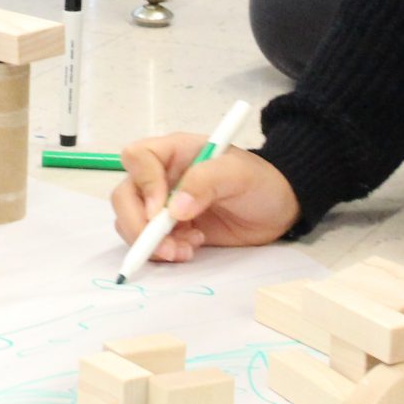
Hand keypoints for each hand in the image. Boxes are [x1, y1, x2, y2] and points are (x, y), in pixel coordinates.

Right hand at [109, 134, 299, 262]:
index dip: (143, 184)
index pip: (137, 157)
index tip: (161, 211)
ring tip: (186, 250)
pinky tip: (192, 249)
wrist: (279, 209)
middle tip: (165, 247)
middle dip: (138, 225)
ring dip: (152, 244)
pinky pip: (150, 243)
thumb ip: (206, 182)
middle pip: (125, 195)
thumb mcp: (239, 174)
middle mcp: (162, 176)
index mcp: (174, 151)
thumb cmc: (261, 181)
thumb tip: (174, 209)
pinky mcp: (171, 230)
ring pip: (131, 223)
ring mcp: (164, 205)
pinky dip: (164, 252)